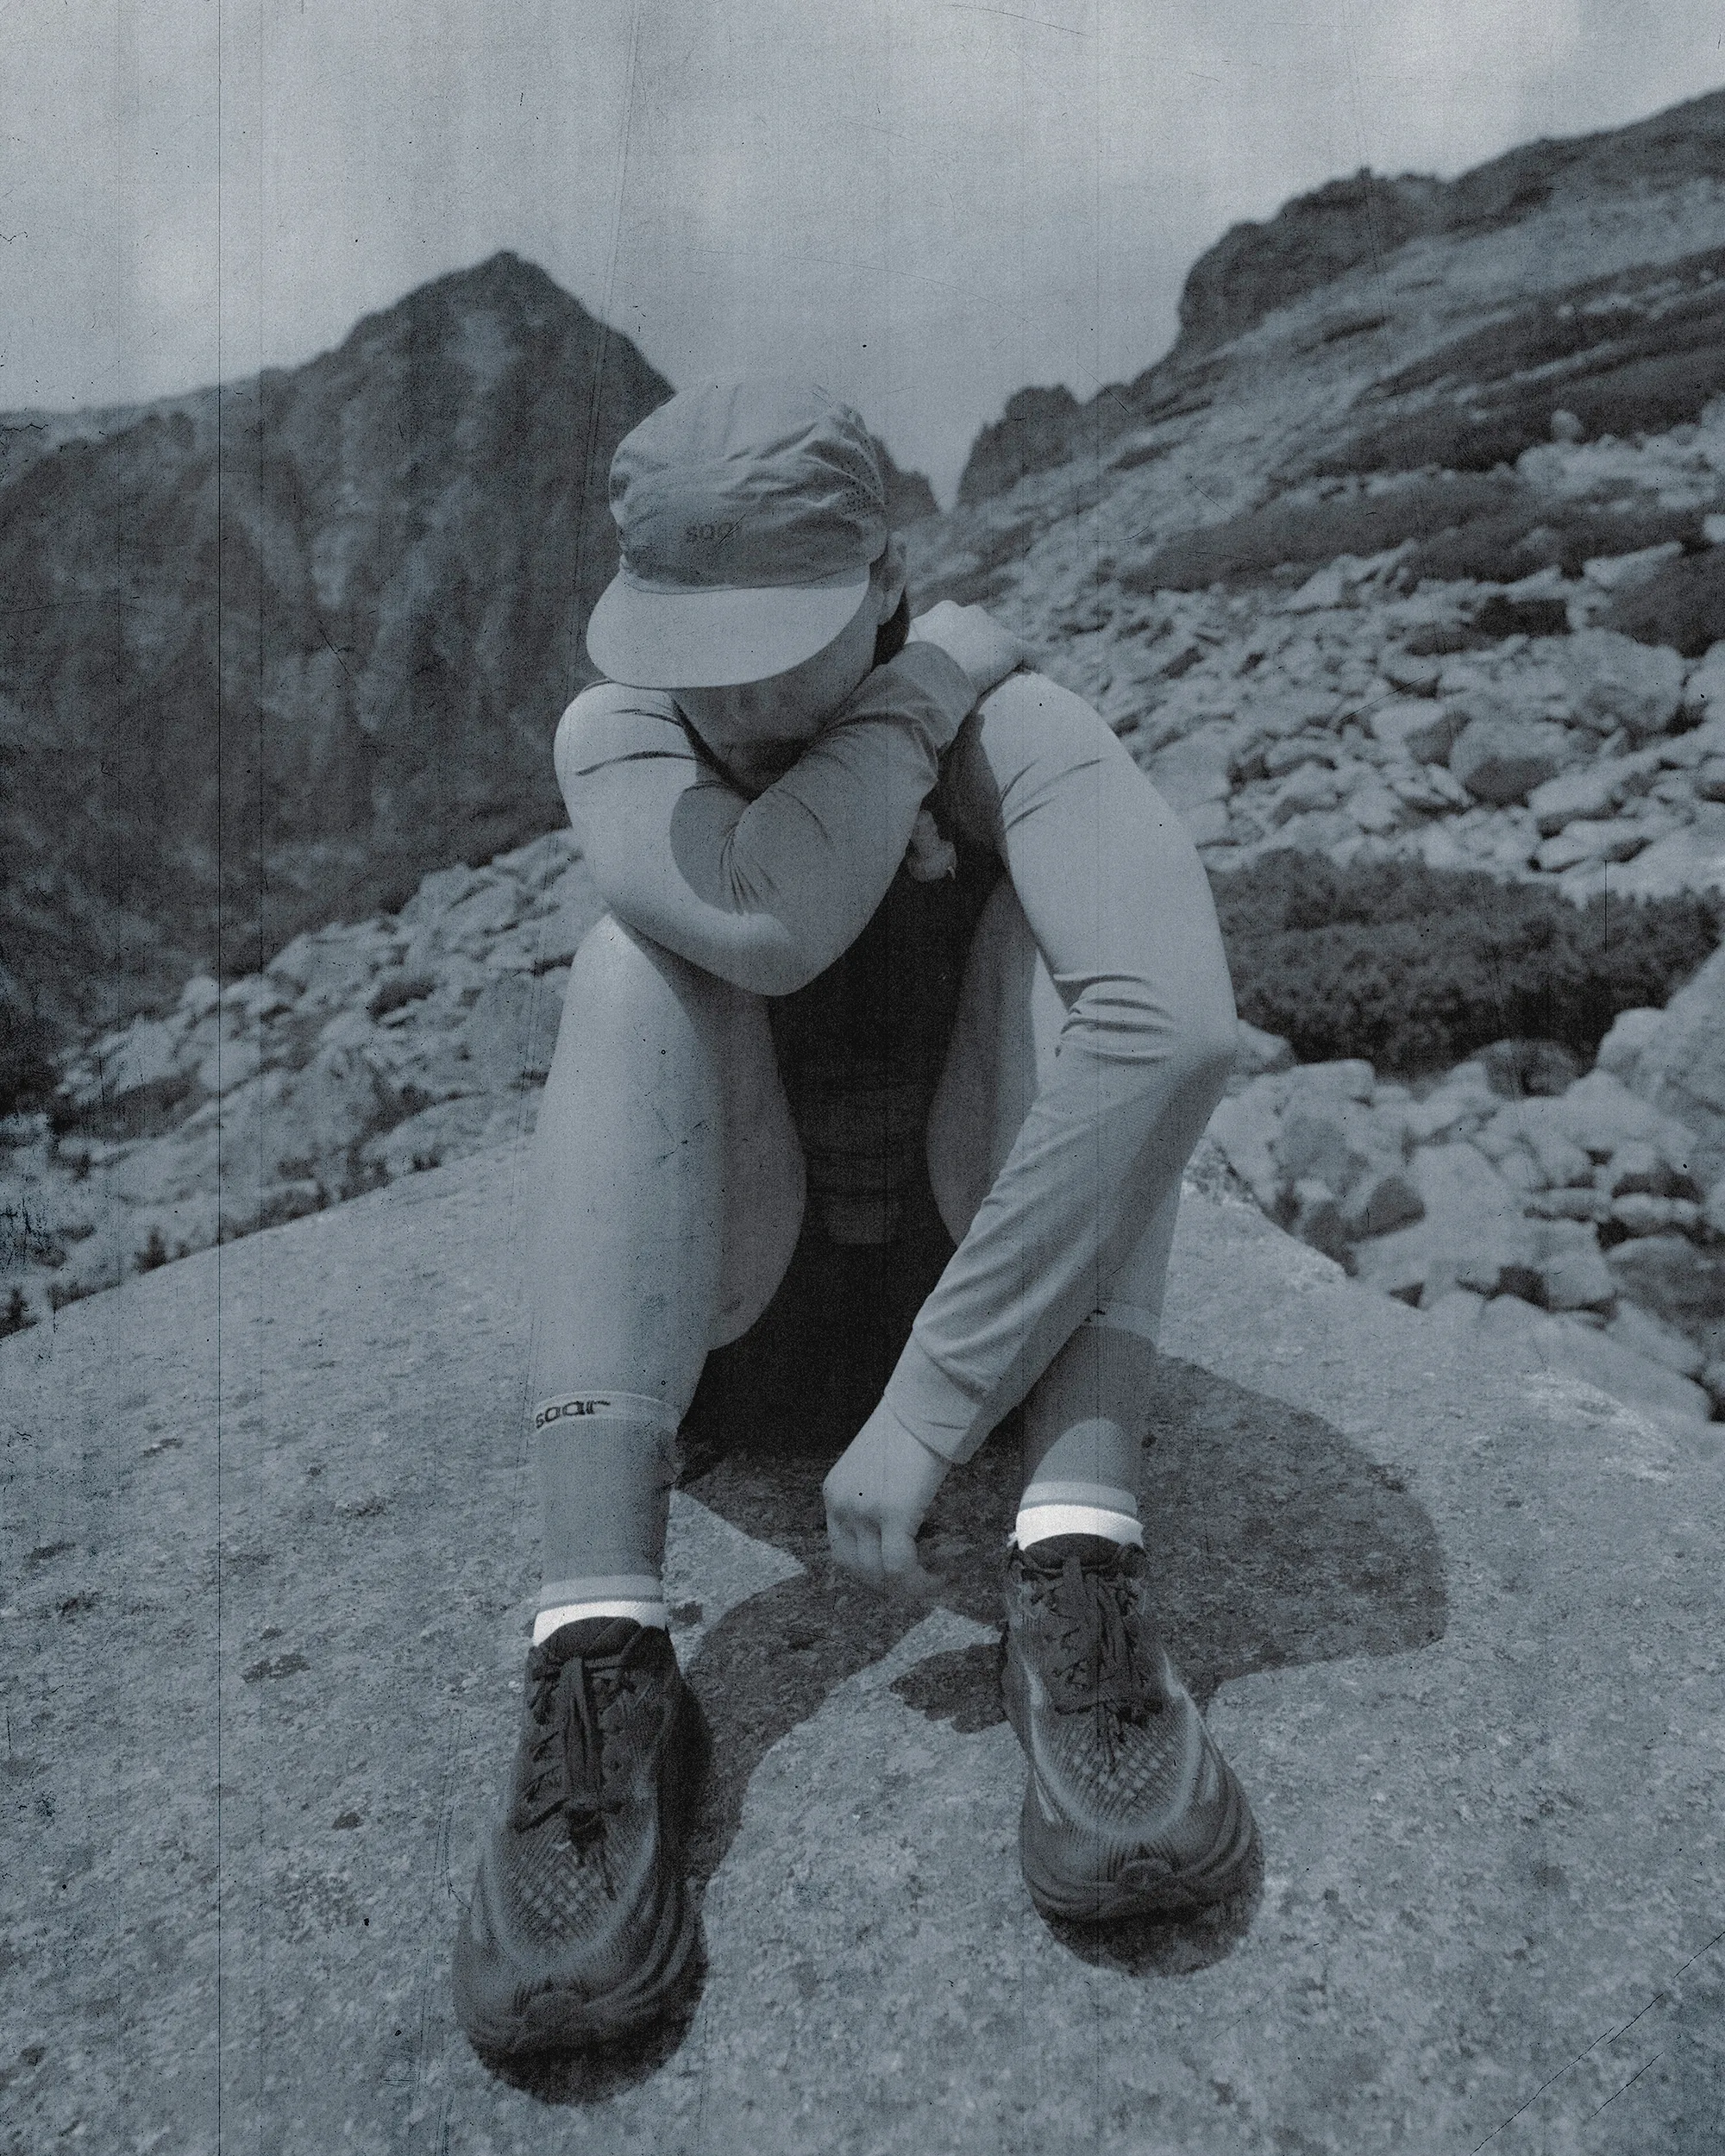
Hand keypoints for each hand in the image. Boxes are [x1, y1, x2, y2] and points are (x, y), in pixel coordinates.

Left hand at [823, 1403, 951, 1593]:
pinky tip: (939, 1576)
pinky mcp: (891, 1513)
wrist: (923, 1408)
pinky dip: (919, 1581)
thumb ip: (874, 1500)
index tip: (898, 1576)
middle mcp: (841, 1505)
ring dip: (906, 1586)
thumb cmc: (907, 1432)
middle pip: (856, 1568)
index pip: (841, 1551)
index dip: (870, 1572)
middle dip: (888, 1586)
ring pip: (878, 1574)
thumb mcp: (876, 1470)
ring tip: (933, 1580)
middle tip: (919, 1584)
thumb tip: (899, 1535)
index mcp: (834, 1493)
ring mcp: (863, 1511)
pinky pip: (899, 1567)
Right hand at [909, 601, 1027, 702]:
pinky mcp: (1011, 646)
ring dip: (1002, 658)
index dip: (957, 644)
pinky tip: (1032, 678)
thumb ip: (908, 643)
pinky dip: (1031, 664)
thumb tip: (897, 650)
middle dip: (981, 648)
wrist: (928, 676)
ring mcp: (993, 628)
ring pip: (1004, 641)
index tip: (954, 662)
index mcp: (944, 611)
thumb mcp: (900, 647)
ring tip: (1004, 680)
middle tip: (976, 673)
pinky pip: (1029, 653)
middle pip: (983, 629)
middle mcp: (971, 613)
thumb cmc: (908, 666)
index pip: (958, 623)